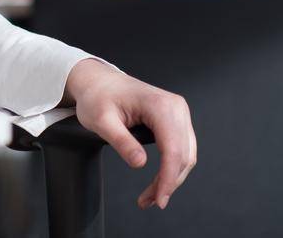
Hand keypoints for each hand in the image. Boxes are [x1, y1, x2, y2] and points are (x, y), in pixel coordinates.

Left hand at [62, 58, 196, 209]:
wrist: (98, 81)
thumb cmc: (97, 96)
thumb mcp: (100, 120)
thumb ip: (121, 141)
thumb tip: (140, 163)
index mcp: (160, 105)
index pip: (173, 150)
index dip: (168, 178)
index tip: (159, 199)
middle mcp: (176, 107)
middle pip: (183, 155)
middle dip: (169, 182)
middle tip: (151, 202)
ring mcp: (178, 113)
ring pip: (185, 155)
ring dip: (172, 178)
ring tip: (152, 196)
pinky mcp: (175, 120)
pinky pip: (181, 149)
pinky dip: (172, 168)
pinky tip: (159, 181)